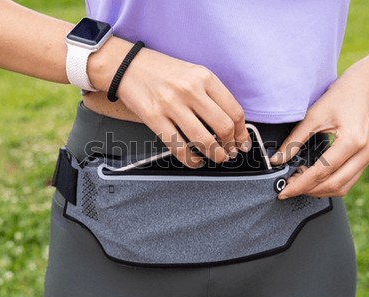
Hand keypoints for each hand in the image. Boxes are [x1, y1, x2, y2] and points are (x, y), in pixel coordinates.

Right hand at [115, 47, 250, 167]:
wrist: (127, 65)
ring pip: (203, 140)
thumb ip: (212, 95)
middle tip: (229, 151)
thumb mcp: (193, 73)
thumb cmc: (161, 71)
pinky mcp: (154, 118)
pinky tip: (195, 160)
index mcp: (204, 77)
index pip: (234, 110)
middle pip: (223, 127)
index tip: (242, 141)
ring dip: (215, 155)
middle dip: (230, 145)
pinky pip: (178, 147)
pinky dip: (191, 160)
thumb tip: (231, 124)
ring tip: (216, 157)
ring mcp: (171, 105)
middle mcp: (190, 90)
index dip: (242, 132)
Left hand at [270, 63, 368, 198]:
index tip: (283, 191)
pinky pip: (348, 179)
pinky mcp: (368, 157)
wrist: (365, 86)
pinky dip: (329, 183)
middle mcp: (365, 152)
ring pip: (343, 187)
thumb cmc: (340, 96)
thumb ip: (294, 141)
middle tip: (288, 188)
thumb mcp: (313, 116)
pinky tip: (313, 178)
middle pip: (334, 185)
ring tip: (299, 183)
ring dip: (319, 190)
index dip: (300, 185)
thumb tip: (276, 160)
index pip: (321, 172)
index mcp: (352, 141)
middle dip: (308, 190)